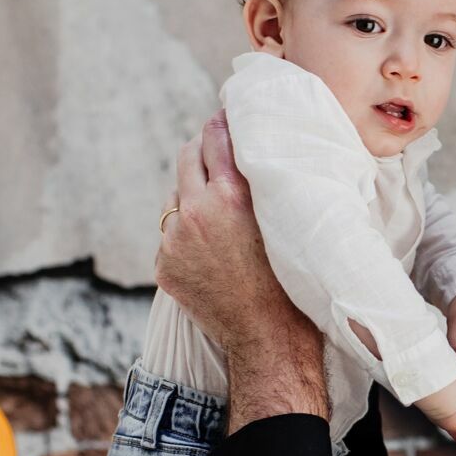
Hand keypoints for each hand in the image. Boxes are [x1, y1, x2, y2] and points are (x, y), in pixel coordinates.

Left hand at [157, 114, 313, 354]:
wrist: (269, 337)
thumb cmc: (290, 280)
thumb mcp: (284, 220)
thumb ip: (262, 182)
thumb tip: (249, 148)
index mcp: (230, 197)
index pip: (214, 139)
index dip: (220, 124)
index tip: (223, 118)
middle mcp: (195, 213)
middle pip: (185, 159)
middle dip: (200, 152)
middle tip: (214, 151)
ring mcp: (174, 241)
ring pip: (174, 200)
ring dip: (191, 199)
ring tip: (217, 216)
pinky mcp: (164, 266)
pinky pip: (170, 237)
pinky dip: (185, 237)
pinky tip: (209, 251)